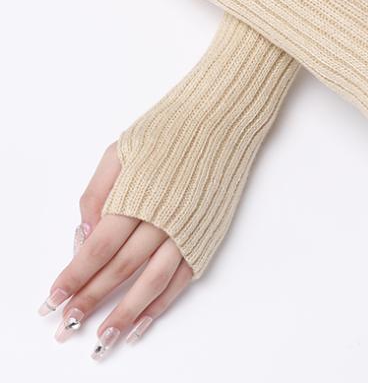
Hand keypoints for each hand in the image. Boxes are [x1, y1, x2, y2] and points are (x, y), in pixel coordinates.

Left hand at [38, 143, 192, 359]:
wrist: (221, 121)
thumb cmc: (168, 130)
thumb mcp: (121, 149)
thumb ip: (98, 192)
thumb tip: (84, 235)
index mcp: (137, 195)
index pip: (98, 247)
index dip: (74, 275)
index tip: (53, 300)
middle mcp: (162, 218)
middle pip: (121, 269)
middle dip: (91, 299)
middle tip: (67, 326)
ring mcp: (187, 230)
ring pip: (153, 282)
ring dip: (127, 313)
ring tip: (105, 338)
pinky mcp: (205, 235)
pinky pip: (183, 277)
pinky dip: (163, 302)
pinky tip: (144, 321)